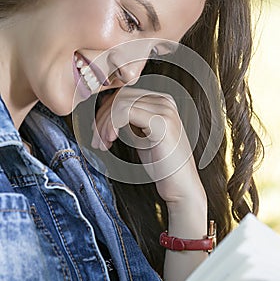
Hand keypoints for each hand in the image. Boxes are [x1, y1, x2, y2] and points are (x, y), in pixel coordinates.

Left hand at [92, 87, 206, 205]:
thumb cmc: (163, 165)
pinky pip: (125, 112)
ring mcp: (164, 110)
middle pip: (120, 97)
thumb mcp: (140, 136)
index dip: (105, 111)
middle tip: (96, 140)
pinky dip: (112, 125)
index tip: (97, 132)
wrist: (181, 186)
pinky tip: (110, 140)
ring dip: (104, 124)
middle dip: (102, 118)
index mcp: (161, 101)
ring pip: (120, 104)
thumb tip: (104, 108)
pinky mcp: (161, 122)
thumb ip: (127, 121)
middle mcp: (165, 101)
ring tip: (102, 143)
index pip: (124, 94)